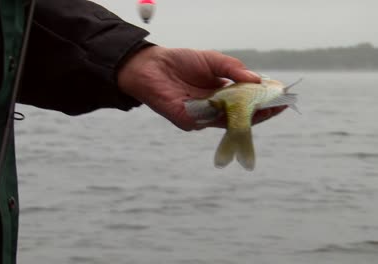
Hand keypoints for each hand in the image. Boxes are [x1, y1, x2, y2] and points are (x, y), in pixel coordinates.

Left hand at [117, 46, 284, 130]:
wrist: (150, 65)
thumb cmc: (180, 61)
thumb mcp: (213, 60)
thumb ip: (233, 69)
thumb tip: (257, 79)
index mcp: (221, 94)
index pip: (247, 102)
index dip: (264, 101)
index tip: (281, 96)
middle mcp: (213, 109)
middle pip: (241, 116)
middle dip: (262, 112)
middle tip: (280, 105)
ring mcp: (201, 117)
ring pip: (228, 122)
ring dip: (248, 117)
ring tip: (267, 108)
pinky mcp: (187, 120)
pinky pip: (209, 120)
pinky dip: (224, 115)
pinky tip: (239, 108)